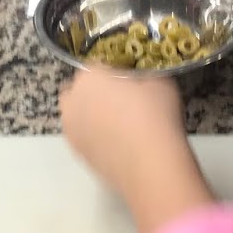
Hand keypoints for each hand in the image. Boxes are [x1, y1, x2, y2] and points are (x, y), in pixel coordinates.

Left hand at [60, 68, 212, 232]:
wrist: (151, 165)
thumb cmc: (156, 117)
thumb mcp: (161, 83)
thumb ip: (144, 77)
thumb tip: (141, 82)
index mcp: (90, 77)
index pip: (97, 66)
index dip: (114, 71)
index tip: (129, 80)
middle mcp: (73, 101)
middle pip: (79, 90)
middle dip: (93, 91)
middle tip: (119, 100)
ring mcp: (71, 129)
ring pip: (77, 115)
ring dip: (89, 114)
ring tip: (116, 124)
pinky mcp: (77, 153)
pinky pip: (82, 137)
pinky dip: (93, 136)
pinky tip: (114, 143)